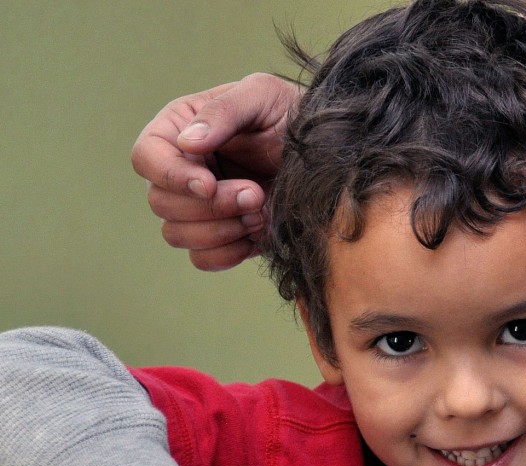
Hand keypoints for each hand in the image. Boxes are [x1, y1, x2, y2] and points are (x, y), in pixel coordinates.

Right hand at [130, 73, 299, 270]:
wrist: (328, 153)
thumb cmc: (292, 114)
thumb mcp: (262, 95)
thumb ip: (223, 112)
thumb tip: (186, 143)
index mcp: (180, 130)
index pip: (146, 157)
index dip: (171, 177)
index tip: (209, 185)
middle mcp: (183, 170)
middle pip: (161, 203)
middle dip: (210, 206)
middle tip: (255, 194)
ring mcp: (200, 207)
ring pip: (177, 234)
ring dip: (220, 231)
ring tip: (260, 211)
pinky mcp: (223, 235)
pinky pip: (202, 259)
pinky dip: (227, 253)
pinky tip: (256, 234)